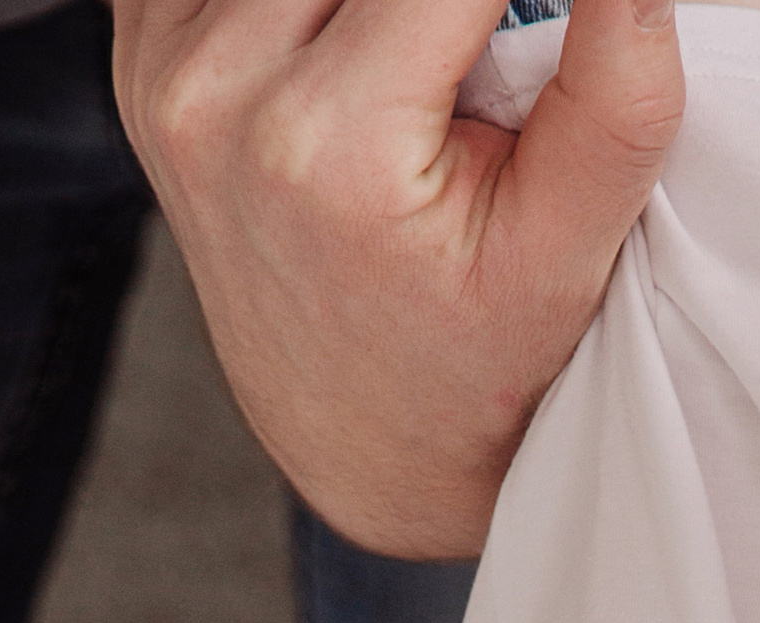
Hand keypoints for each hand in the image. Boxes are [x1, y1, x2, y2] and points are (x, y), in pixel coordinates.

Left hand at [112, 0, 683, 556]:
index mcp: (326, 144)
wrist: (364, 444)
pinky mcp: (141, 59)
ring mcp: (165, 75)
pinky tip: (350, 44)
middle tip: (482, 56)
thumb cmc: (473, 365)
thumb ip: (618, 97)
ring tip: (424, 56)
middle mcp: (218, 96)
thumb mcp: (570, 254)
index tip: (541, 22)